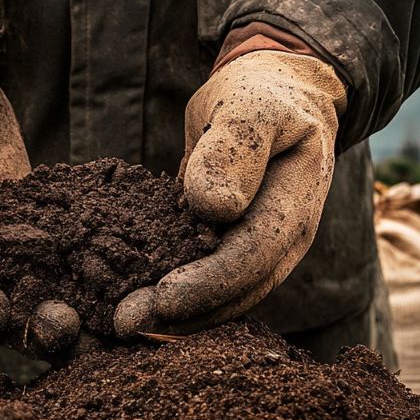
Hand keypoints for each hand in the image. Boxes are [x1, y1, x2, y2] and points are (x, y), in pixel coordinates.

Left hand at [114, 50, 345, 334]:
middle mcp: (284, 239)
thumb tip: (214, 206)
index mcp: (295, 204)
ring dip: (176, 317)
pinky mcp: (232, 249)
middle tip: (125, 324)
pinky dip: (175, 298)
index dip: (210, 282)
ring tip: (123, 324)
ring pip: (224, 297)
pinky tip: (134, 303)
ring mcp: (261, 250)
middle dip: (184, 313)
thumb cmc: (262, 95)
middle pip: (238, 290)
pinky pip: (207, 282)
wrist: (277, 95)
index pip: (253, 255)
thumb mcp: (251, 106)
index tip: (163, 297)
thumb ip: (236, 149)